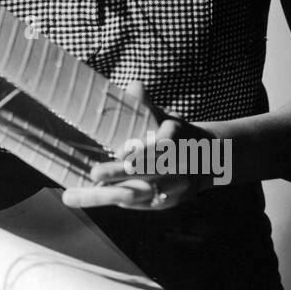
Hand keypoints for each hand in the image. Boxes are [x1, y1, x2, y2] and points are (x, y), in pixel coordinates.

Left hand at [61, 82, 216, 212]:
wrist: (209, 160)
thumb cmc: (176, 133)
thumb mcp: (166, 117)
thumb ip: (148, 105)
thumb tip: (134, 85)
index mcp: (177, 141)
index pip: (160, 147)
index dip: (140, 151)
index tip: (118, 153)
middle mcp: (178, 168)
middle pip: (147, 172)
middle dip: (119, 174)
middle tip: (93, 173)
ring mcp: (172, 188)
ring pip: (139, 194)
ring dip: (110, 194)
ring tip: (81, 193)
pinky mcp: (165, 203)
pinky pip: (140, 204)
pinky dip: (119, 202)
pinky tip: (94, 198)